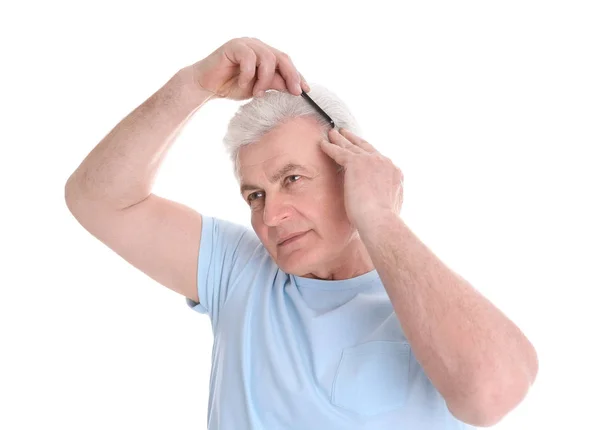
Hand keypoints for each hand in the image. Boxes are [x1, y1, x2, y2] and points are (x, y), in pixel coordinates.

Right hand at [184, 37, 310, 100]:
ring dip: (265, 79)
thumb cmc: (231, 86)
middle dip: (291, 75)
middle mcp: (257, 46)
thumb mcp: (258, 88)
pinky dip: (248, 75)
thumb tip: (295, 88)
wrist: (206, 86)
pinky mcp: (233, 46)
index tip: (306, 90)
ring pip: (267, 58)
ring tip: (257, 93)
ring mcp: (246, 44)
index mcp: (264, 54)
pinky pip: (249, 59)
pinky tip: (242, 85)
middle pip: (281, 57)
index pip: (286, 62)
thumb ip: (274, 85)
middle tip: (294, 92)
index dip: (297, 75)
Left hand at [319, 128, 404, 229]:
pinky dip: (330, 147)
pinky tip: (322, 144)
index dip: (369, 154)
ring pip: (351, 146)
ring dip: (340, 139)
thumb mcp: (391, 205)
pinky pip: (339, 152)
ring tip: (332, 133)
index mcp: (394, 172)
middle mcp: (385, 162)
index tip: (362, 150)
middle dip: (355, 140)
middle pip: (366, 147)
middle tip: (346, 133)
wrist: (380, 220)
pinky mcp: (356, 163)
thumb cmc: (383, 221)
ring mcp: (371, 161)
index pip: (379, 159)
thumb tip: (382, 202)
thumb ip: (386, 197)